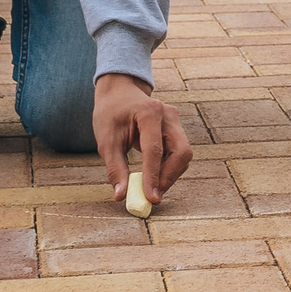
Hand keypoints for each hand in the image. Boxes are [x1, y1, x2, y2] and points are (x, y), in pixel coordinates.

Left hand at [95, 73, 192, 207]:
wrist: (120, 93)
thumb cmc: (111, 114)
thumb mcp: (106, 140)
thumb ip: (115, 168)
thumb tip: (121, 196)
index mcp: (149, 112)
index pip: (155, 149)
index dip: (153, 176)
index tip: (151, 198)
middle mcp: (168, 115)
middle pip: (181, 152)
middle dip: (169, 177)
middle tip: (154, 196)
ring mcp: (176, 121)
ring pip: (183, 155)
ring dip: (170, 175)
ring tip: (151, 188)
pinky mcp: (177, 129)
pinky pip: (179, 153)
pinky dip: (169, 168)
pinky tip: (154, 177)